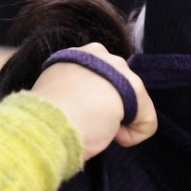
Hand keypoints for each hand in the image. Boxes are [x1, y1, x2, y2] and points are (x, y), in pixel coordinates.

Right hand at [32, 42, 156, 161]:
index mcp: (73, 56)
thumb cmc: (44, 117)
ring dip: (117, 121)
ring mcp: (119, 68)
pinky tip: (111, 135)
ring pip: (131, 104)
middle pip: (115, 88)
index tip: (75, 116)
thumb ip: (71, 90)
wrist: (50, 123)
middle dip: (107, 109)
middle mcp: (99, 54)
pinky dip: (132, 136)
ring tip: (96, 128)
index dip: (87, 104)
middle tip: (87, 123)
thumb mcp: (53, 93)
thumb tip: (82, 105)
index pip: (94, 80)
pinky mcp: (136, 88)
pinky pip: (146, 122)